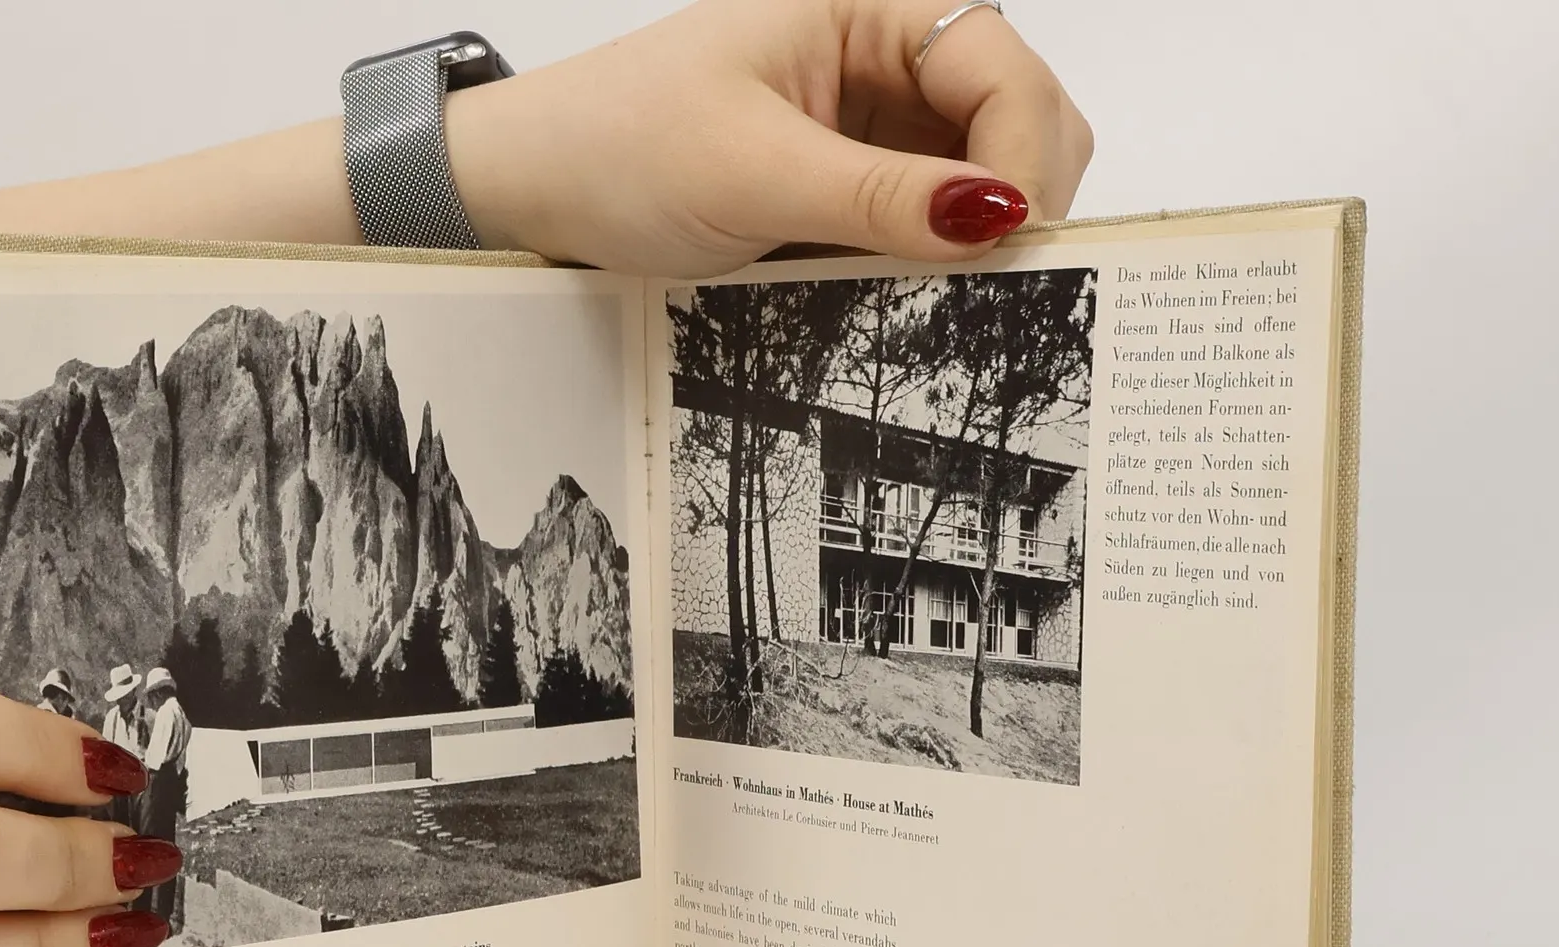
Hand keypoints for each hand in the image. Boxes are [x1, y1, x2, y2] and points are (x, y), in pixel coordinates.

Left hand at [451, 0, 1092, 275]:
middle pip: (1013, 121)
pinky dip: (932, 269)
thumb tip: (996, 217)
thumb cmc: (618, 145)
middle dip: (1016, 198)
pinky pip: (920, 231)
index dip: (1022, 152)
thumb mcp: (753, 172)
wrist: (535, 189)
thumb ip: (880, 195)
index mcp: (867, 13)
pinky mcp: (845, 196)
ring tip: (952, 304)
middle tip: (996, 285)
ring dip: (977, 243)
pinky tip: (916, 305)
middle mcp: (879, 64)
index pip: (999, 66)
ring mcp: (866, 133)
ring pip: (974, 184)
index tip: (1009, 240)